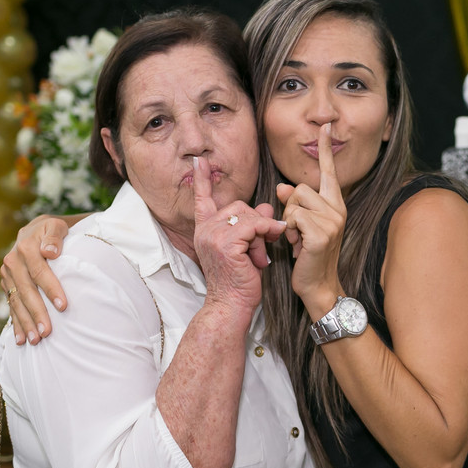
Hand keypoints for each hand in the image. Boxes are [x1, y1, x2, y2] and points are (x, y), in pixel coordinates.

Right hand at [1, 215, 70, 344]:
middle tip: (47, 332)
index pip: (39, 271)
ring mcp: (7, 274)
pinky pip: (10, 305)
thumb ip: (54, 236)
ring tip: (35, 340)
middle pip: (26, 290)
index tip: (63, 306)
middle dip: (36, 312)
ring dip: (25, 322)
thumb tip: (50, 252)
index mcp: (26, 247)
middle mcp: (12, 261)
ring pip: (16, 301)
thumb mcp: (57, 226)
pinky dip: (16, 322)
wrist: (37, 229)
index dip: (51, 289)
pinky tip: (20, 339)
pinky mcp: (6, 284)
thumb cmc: (54, 230)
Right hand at [192, 155, 284, 313]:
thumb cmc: (239, 281)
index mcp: (205, 230)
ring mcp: (213, 235)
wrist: (231, 306)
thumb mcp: (248, 247)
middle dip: (257, 223)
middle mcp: (205, 230)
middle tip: (264, 246)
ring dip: (262, 233)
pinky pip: (253, 226)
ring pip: (248, 215)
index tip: (199, 161)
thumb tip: (268, 208)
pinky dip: (266, 233)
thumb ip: (254, 225)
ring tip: (260, 256)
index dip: (202, 180)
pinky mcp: (225, 242)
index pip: (202, 200)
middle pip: (239, 206)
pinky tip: (267, 250)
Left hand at [277, 123, 346, 315]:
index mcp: (335, 204)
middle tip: (295, 231)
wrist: (318, 286)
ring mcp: (333, 221)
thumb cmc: (308, 256)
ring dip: (288, 220)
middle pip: (301, 187)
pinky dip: (289, 231)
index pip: (329, 171)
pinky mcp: (322, 233)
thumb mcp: (301, 225)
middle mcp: (338, 208)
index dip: (325, 148)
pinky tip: (298, 247)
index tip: (326, 125)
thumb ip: (295, 203)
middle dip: (289, 207)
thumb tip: (282, 186)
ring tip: (297, 239)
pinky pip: (294, 218)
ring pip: (295, 201)